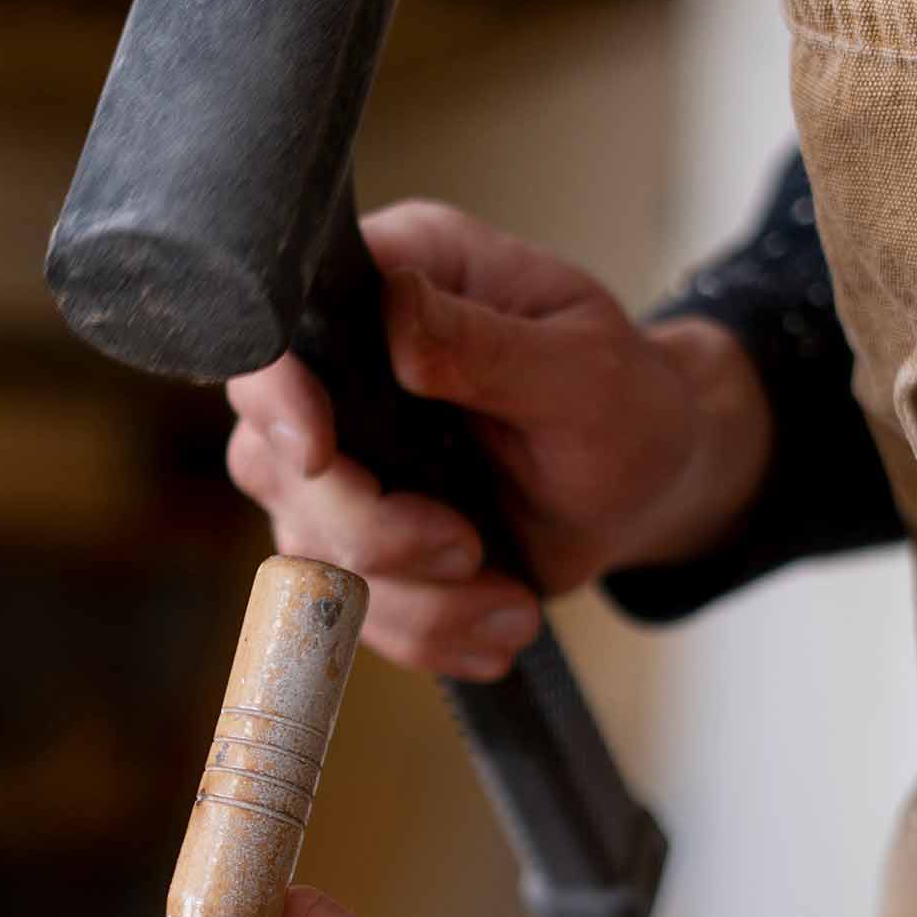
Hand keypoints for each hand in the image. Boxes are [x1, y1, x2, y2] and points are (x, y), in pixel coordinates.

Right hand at [225, 202, 772, 678]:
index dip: (279, 400)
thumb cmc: (626, 408)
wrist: (642, 496)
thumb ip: (485, 345)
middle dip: (371, 531)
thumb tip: (396, 310)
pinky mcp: (352, 542)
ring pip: (310, 556)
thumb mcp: (582, 370)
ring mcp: (339, 466)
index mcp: (394, 283)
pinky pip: (347, 615)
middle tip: (468, 548)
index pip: (283, 336)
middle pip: (275, 465)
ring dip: (417, 602)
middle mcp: (345, 372)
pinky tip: (498, 622)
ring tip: (513, 602)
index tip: (320, 458)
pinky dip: (428, 634)